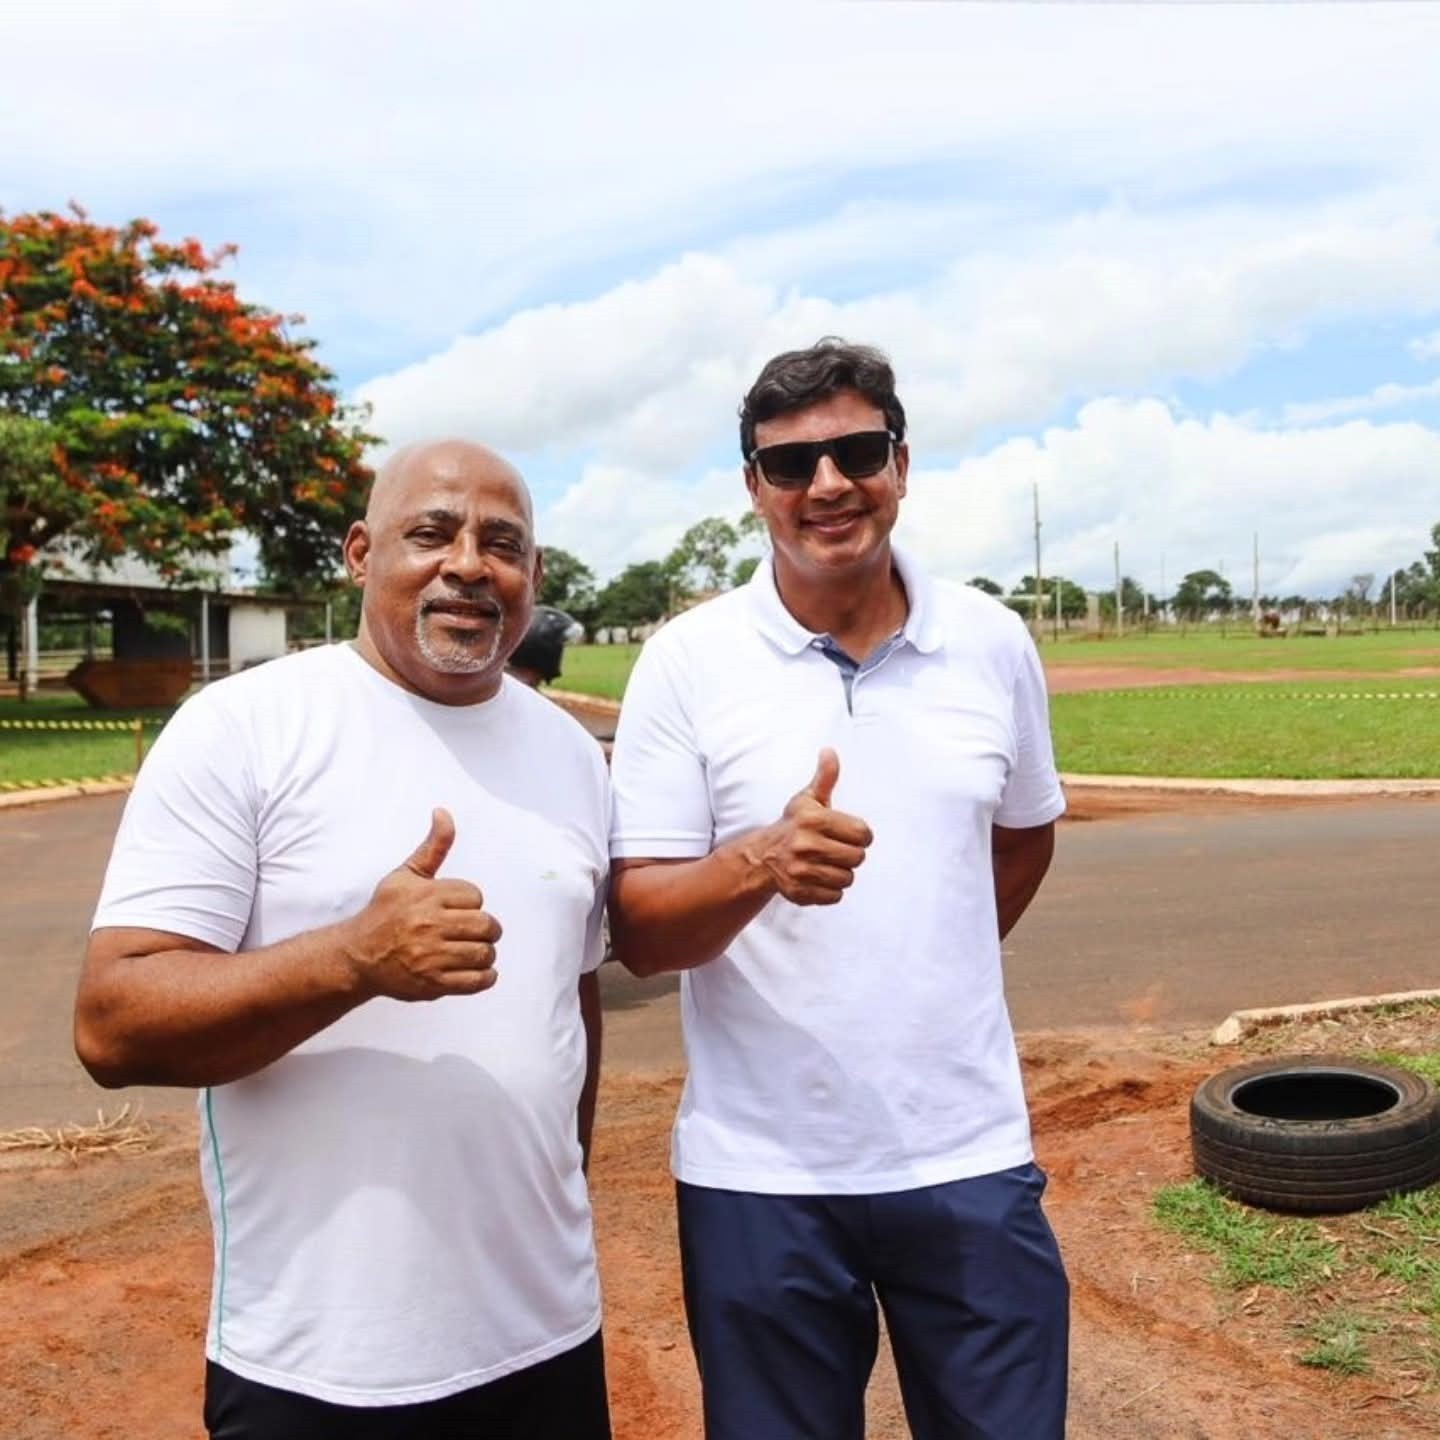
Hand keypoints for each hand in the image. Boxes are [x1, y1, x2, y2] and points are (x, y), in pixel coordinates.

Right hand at [342, 808, 501, 1000]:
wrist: (358, 955)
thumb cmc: (385, 912)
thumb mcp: (406, 875)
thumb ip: (432, 847)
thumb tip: (443, 813)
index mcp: (426, 896)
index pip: (475, 896)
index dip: (471, 903)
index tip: (458, 909)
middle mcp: (429, 925)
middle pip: (486, 925)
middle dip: (486, 928)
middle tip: (475, 932)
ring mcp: (431, 956)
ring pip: (484, 953)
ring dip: (485, 952)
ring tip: (473, 950)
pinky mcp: (433, 983)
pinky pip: (476, 981)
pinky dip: (485, 977)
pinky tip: (477, 971)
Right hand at [754, 749, 872, 905]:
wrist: (762, 856)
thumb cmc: (794, 824)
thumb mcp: (808, 799)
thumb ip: (825, 778)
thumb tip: (829, 751)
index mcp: (813, 819)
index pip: (863, 833)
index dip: (861, 835)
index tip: (849, 834)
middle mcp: (806, 845)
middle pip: (858, 857)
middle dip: (851, 854)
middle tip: (836, 849)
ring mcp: (801, 870)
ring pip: (848, 878)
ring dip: (841, 872)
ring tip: (826, 863)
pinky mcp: (799, 892)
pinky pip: (835, 896)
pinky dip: (830, 890)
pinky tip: (818, 877)